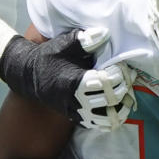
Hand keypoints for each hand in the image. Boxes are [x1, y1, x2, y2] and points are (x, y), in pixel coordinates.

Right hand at [0, 25, 134, 129]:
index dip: (118, 74)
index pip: (105, 82)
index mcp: (74, 82)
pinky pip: (99, 125)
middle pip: (110, 100)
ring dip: (120, 106)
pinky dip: (111, 118)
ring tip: (125, 93)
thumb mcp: (64, 44)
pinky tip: (116, 105)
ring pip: (107, 118)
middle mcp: (76, 101)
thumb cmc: (49, 57)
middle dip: (123, 87)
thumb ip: (85, 40)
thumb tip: (104, 33)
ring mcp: (76, 112)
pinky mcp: (76, 118)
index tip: (120, 65)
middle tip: (128, 77)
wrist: (29, 76)